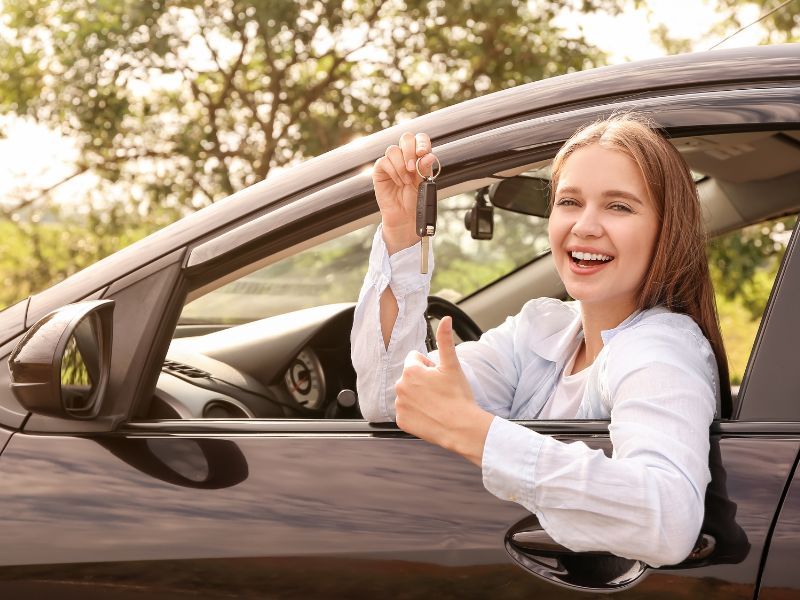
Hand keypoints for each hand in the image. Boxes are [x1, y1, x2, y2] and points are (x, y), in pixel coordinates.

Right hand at [372, 132, 437, 253]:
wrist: (405, 215)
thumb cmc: (415, 199)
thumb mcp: (424, 183)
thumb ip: (425, 169)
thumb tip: (428, 156)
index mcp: (418, 156)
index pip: (420, 139)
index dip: (421, 142)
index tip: (422, 153)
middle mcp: (405, 156)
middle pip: (406, 138)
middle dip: (410, 151)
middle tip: (412, 168)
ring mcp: (392, 162)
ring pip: (393, 150)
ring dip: (401, 166)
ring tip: (406, 181)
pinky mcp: (380, 170)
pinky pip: (384, 162)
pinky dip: (393, 172)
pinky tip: (399, 183)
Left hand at [395, 316, 493, 465]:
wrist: (461, 428)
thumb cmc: (458, 396)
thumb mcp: (452, 365)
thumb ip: (445, 339)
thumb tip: (446, 319)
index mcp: (410, 370)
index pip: (415, 359)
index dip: (430, 366)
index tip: (439, 377)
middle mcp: (399, 386)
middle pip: (411, 376)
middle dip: (423, 381)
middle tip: (439, 391)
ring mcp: (399, 405)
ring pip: (408, 394)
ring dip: (418, 396)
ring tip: (436, 404)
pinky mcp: (401, 421)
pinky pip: (406, 411)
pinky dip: (415, 412)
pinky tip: (429, 414)